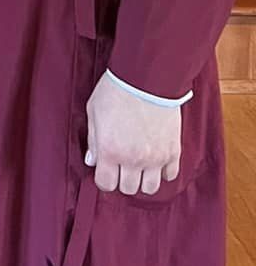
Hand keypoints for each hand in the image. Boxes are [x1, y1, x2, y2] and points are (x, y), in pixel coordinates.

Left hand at [84, 72, 181, 195]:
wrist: (146, 77)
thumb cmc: (116, 90)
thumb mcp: (93, 111)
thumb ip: (93, 140)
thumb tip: (92, 160)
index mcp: (110, 151)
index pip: (106, 184)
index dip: (104, 178)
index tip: (105, 170)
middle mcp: (133, 159)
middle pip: (128, 188)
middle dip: (122, 179)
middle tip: (122, 165)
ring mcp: (155, 158)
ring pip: (150, 188)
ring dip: (143, 179)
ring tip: (139, 164)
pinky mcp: (173, 151)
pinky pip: (171, 175)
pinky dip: (163, 171)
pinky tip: (156, 158)